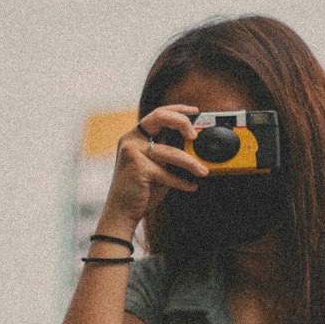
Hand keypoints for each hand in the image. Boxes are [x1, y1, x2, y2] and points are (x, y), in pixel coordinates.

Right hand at [100, 105, 208, 231]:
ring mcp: (132, 153)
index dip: (178, 110)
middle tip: (196, 136)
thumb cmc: (141, 190)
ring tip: (203, 171)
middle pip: (159, 118)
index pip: (157, 114)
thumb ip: (168, 154)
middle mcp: (131, 140)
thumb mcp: (156, 166)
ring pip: (169, 152)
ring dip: (190, 162)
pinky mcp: (138, 168)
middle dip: (182, 122)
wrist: (121, 213)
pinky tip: (191, 186)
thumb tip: (195, 147)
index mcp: (135, 136)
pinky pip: (167, 173)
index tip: (196, 112)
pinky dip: (181, 181)